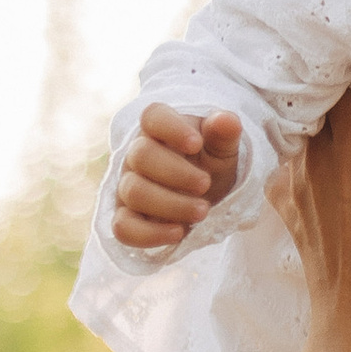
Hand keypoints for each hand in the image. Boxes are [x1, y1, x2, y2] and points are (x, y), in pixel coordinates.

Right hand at [112, 106, 244, 249]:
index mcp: (160, 127)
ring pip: (133, 192)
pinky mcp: (127, 216)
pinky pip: (123, 227)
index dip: (171, 128)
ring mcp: (128, 185)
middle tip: (206, 184)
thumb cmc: (210, 162)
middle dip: (177, 173)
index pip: (153, 117)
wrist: (206, 194)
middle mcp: (137, 153)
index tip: (196, 144)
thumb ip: (225, 133)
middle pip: (141, 156)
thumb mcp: (224, 147)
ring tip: (202, 211)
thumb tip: (227, 120)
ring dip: (171, 205)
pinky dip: (149, 234)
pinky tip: (179, 233)